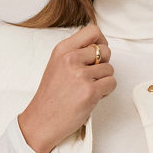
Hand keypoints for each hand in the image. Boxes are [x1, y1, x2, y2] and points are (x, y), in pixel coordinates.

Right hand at [17, 23, 115, 152]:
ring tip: (88, 89)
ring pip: (110, 69)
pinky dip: (106, 92)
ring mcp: (81, 75)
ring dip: (104, 80)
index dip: (101, 41)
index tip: (99, 53)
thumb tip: (97, 47)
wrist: (42, 120)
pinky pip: (111, 83)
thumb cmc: (50, 97)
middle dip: (104, 64)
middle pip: (105, 50)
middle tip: (93, 76)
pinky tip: (92, 97)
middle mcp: (71, 59)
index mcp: (62, 50)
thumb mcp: (56, 65)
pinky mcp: (90, 91)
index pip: (92, 31)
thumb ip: (74, 53)